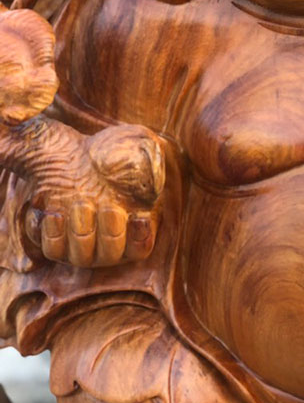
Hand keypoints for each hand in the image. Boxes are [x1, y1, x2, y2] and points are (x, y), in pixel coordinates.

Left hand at [22, 123, 163, 267]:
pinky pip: (50, 249)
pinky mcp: (52, 241)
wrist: (67, 151)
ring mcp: (78, 246)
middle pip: (110, 255)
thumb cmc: (107, 151)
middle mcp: (106, 244)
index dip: (140, 237)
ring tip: (80, 203)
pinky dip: (51, 232)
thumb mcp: (137, 145)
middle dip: (111, 233)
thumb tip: (152, 179)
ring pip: (80, 257)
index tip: (138, 216)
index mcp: (132, 228)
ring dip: (81, 234)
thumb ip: (150, 161)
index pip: (140, 248)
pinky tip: (53, 211)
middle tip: (107, 207)